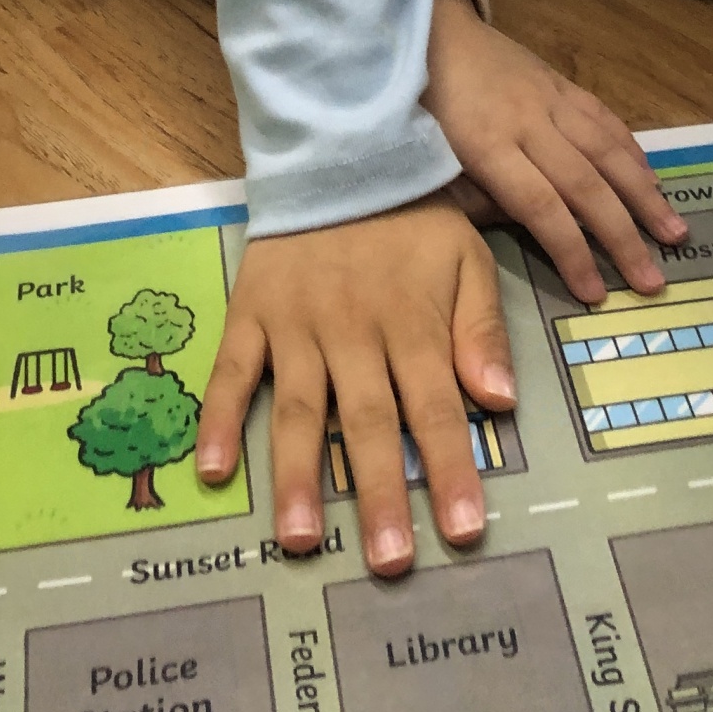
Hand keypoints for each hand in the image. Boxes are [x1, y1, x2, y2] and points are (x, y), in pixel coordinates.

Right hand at [195, 196, 514, 577]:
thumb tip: (499, 402)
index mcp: (411, 321)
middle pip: (370, 421)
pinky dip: (221, 418)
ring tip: (300, 540)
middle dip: (380, 494)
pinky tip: (214, 471)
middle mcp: (353, 331)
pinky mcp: (251, 313)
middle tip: (388, 562)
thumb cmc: (411, 216)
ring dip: (300, 476)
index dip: (451, 469)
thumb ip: (480, 329)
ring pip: (301, 408)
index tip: (462, 531)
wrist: (337, 149)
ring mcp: (296, 325)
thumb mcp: (465, 258)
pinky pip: (232, 371)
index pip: (437, 408)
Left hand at [425, 0, 684, 300]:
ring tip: (675, 233)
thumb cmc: (419, 103)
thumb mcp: (424, 157)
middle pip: (584, 183)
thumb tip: (514, 232)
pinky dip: (632, 150)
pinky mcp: (560, 81)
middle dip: (622, 236)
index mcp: (487, 145)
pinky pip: (604, 117)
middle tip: (652, 280)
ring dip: (645, 194)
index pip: (539, 206)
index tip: (596, 292)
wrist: (428, 28)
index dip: (571, 250)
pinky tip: (653, 179)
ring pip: (607, 149)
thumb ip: (468, 199)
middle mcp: (528, 121)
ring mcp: (549, 98)